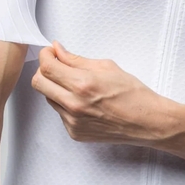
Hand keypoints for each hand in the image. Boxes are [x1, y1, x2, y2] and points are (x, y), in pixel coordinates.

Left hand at [31, 40, 167, 144]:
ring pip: (48, 98)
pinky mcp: (74, 133)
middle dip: (44, 70)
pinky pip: (60, 113)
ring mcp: (72, 121)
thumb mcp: (106, 67)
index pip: (47, 67)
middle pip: (38, 83)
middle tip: (56, 65)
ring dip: (55, 87)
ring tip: (76, 84)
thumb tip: (58, 51)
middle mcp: (74, 104)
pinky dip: (66, 103)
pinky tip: (84, 101)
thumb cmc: (132, 93)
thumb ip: (77, 60)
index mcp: (82, 84)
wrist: (145, 121)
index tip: (51, 52)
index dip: (45, 55)